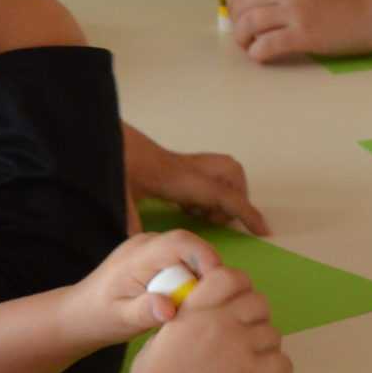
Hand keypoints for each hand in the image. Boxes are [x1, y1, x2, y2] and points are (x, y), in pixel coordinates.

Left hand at [56, 229, 226, 350]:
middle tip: (207, 301)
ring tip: (192, 303)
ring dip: (197, 275)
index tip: (217, 286)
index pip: (181, 242)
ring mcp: (149, 246)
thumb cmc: (99, 319)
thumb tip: (169, 307)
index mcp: (137, 256)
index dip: (205, 258)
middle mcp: (145, 243)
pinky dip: (188, 276)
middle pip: (190, 246)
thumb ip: (144, 312)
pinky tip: (180, 299)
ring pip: (188, 252)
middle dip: (205, 271)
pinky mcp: (153, 254)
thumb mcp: (121, 321)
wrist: (78, 313)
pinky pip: (181, 259)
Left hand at [122, 121, 268, 234]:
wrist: (107, 134)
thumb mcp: (119, 190)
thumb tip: (135, 239)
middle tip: (216, 221)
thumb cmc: (116, 160)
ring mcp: (186, 163)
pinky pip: (211, 173)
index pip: (224, 195)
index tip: (264, 229)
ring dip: (227, 191)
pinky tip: (189, 205)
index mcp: (181, 179)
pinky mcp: (180, 163)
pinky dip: (211, 189)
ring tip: (203, 213)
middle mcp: (190, 168)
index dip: (246, 213)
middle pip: (233, 176)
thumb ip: (128, 215)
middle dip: (238, 199)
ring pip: (226, 169)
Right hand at [126, 253, 288, 372]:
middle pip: (259, 302)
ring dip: (268, 346)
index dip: (241, 286)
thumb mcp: (157, 343)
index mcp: (194, 309)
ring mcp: (239, 345)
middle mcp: (219, 320)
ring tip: (257, 362)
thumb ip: (178, 328)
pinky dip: (280, 371)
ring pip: (273, 333)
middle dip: (258, 317)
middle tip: (249, 337)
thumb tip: (189, 325)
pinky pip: (283, 361)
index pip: (229, 276)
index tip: (239, 301)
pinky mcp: (254, 371)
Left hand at [227, 0, 371, 61]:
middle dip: (235, 23)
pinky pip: (265, 46)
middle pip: (241, 5)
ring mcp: (294, 10)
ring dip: (242, 40)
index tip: (236, 14)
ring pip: (247, 25)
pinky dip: (257, 54)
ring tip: (250, 46)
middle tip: (243, 35)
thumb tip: (249, 3)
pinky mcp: (303, 35)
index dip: (232, 1)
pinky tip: (262, 56)